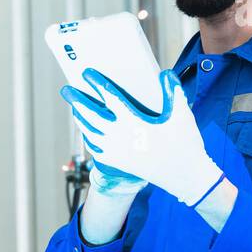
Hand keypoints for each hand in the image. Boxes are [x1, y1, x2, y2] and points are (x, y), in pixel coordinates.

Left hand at [61, 68, 222, 206]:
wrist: (184, 177)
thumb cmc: (184, 145)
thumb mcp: (182, 115)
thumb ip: (173, 92)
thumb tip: (165, 74)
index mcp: (133, 122)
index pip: (110, 97)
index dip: (97, 83)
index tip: (87, 73)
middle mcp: (119, 137)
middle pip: (91, 114)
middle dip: (77, 100)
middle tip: (66, 90)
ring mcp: (115, 151)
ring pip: (90, 132)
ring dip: (81, 118)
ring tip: (74, 108)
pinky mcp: (117, 162)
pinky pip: (95, 148)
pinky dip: (89, 137)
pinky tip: (87, 132)